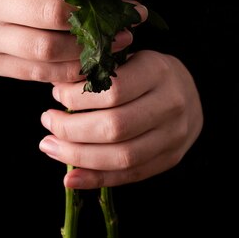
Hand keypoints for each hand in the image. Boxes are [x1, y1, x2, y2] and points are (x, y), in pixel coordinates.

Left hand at [39, 50, 202, 186]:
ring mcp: (173, 136)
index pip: (113, 90)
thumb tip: (56, 89)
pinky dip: (96, 179)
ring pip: (121, 156)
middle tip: (47, 121)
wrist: (191, 93)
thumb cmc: (146, 71)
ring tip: (50, 146)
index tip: (55, 95)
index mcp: (158, 71)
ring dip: (78, 156)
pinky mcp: (170, 159)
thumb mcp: (128, 58)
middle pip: (115, 127)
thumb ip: (98, 70)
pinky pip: (130, 176)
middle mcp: (170, 104)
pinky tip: (70, 178)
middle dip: (72, 129)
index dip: (78, 96)